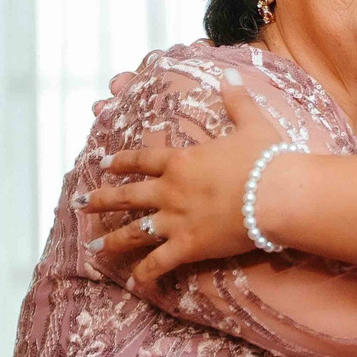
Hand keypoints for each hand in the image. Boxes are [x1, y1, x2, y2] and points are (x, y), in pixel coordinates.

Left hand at [84, 71, 287, 286]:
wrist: (277, 194)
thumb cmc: (266, 158)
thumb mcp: (252, 123)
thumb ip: (236, 101)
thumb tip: (228, 74)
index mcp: (181, 161)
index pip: (142, 159)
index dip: (120, 161)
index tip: (102, 164)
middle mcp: (170, 190)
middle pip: (127, 196)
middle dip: (101, 201)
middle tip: (79, 206)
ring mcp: (176, 220)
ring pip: (134, 232)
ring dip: (112, 241)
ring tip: (92, 250)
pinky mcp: (189, 246)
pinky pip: (160, 263)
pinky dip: (145, 273)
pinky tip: (133, 281)